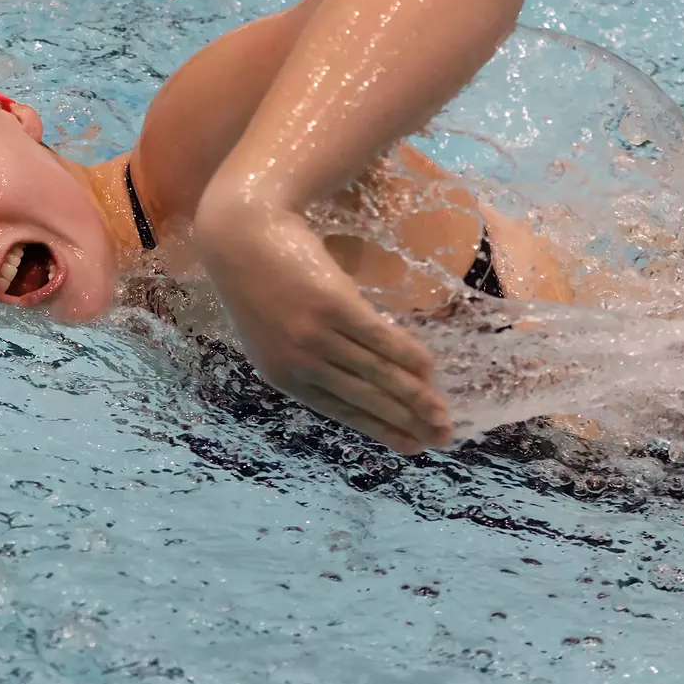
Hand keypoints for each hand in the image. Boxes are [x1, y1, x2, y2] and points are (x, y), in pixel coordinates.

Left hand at [193, 188, 451, 453]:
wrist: (241, 236)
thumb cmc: (260, 283)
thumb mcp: (274, 334)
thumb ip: (309, 361)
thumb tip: (362, 382)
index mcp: (282, 377)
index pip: (341, 410)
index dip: (380, 429)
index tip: (412, 447)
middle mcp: (299, 363)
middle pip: (364, 397)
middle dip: (406, 421)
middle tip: (441, 436)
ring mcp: (316, 335)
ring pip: (376, 372)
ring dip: (415, 396)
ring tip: (442, 413)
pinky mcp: (332, 305)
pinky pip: (379, 337)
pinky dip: (407, 355)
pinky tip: (429, 368)